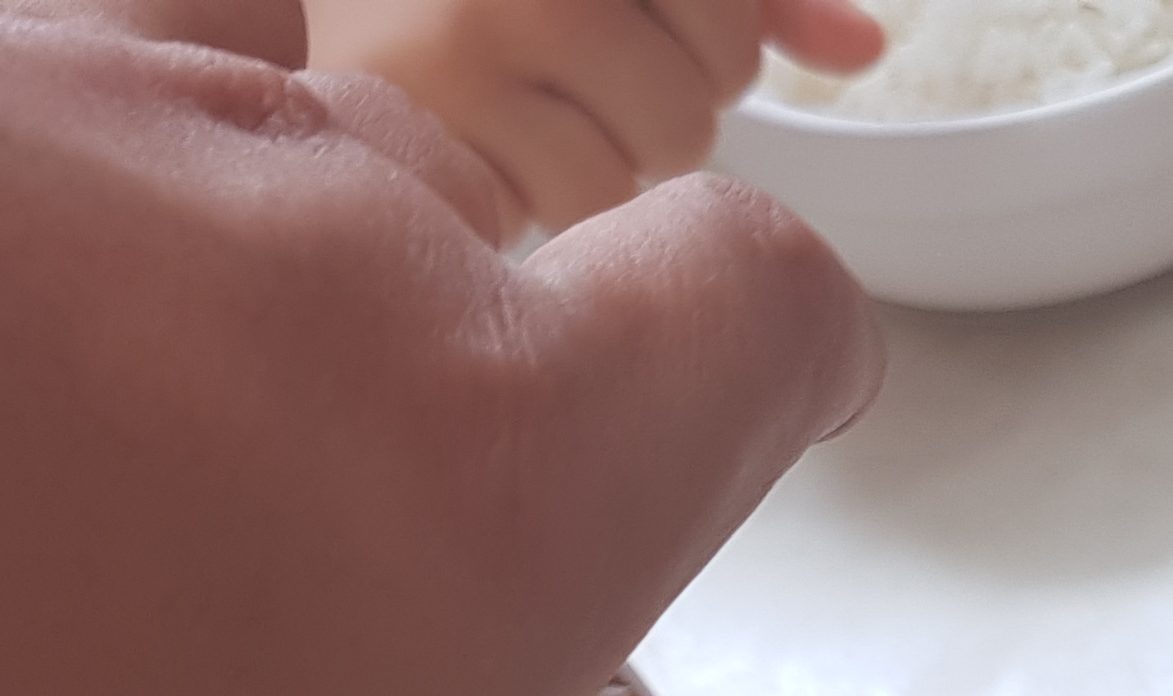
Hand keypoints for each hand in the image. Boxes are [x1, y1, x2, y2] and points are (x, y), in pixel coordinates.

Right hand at [310, 0, 885, 233]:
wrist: (306, 15)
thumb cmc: (478, 7)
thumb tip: (866, 50)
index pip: (737, 17)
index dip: (719, 43)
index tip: (647, 37)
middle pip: (713, 80)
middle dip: (668, 101)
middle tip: (576, 83)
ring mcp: (490, 16)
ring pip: (654, 148)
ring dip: (612, 159)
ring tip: (529, 120)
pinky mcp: (443, 102)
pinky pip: (581, 196)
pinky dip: (550, 198)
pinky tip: (489, 154)